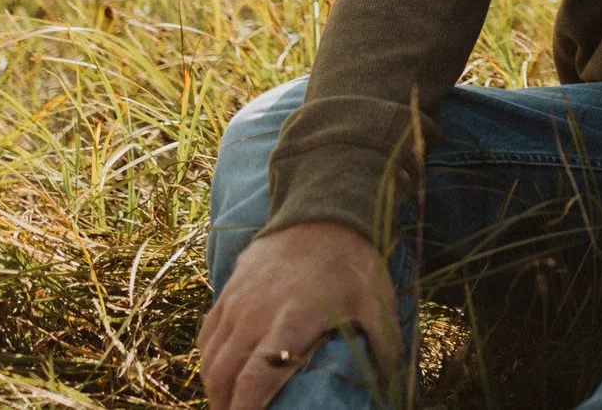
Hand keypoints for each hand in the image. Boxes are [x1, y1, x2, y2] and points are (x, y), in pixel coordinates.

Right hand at [197, 220, 399, 409]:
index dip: (245, 409)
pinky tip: (220, 375)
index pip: (256, 376)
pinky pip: (207, 335)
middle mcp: (256, 314)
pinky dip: (208, 361)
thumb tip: (394, 381)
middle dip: (225, 406)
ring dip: (214, 388)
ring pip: (211, 358)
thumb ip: (384, 344)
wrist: (322, 212)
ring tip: (228, 406)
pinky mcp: (228, 292)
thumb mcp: (375, 301)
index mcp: (292, 320)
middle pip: (225, 374)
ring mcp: (237, 302)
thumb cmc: (352, 261)